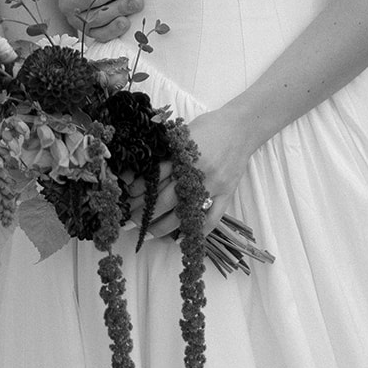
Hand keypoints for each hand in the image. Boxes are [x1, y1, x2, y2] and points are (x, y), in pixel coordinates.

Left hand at [125, 107, 251, 239]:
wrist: (242, 126)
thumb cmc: (210, 126)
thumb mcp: (184, 133)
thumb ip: (167, 151)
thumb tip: (142, 170)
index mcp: (183, 154)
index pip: (155, 177)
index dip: (138, 191)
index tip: (125, 199)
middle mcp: (196, 172)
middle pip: (165, 199)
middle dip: (144, 213)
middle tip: (129, 221)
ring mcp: (212, 185)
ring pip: (184, 212)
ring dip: (162, 227)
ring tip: (147, 234)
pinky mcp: (226, 193)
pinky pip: (212, 218)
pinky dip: (197, 231)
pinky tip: (181, 240)